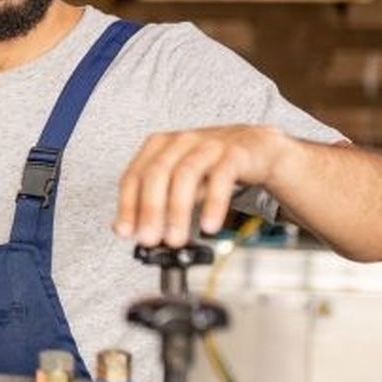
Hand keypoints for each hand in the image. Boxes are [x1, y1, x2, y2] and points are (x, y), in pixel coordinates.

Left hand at [114, 125, 288, 246]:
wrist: (256, 150)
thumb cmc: (212, 165)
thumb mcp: (179, 181)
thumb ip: (157, 202)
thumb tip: (131, 229)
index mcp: (159, 146)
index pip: (134, 176)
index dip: (127, 206)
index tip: (125, 232)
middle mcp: (181, 142)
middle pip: (157, 173)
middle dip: (150, 210)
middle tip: (149, 239)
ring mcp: (207, 145)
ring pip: (186, 174)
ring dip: (178, 211)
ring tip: (176, 239)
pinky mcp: (234, 153)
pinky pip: (221, 177)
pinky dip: (213, 204)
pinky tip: (208, 225)